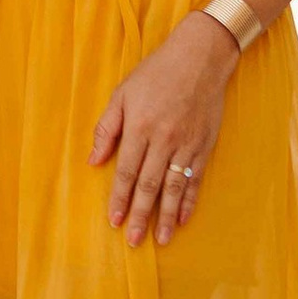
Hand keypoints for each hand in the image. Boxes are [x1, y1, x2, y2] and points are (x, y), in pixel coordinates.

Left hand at [91, 12, 237, 246]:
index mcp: (139, 127)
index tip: (113, 220)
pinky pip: (196, 180)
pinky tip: (184, 218)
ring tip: (162, 239)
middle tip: (134, 241)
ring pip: (174, 188)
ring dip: (167, 216)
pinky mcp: (204, 146)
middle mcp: (163, 140)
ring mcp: (186, 145)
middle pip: (149, 185)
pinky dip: (190, 201)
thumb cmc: (156, 73)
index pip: (126, 171)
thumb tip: (92, 161)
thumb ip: (106, 128)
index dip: (119, 198)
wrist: (200, 57)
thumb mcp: (122, 93)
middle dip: (140, 215)